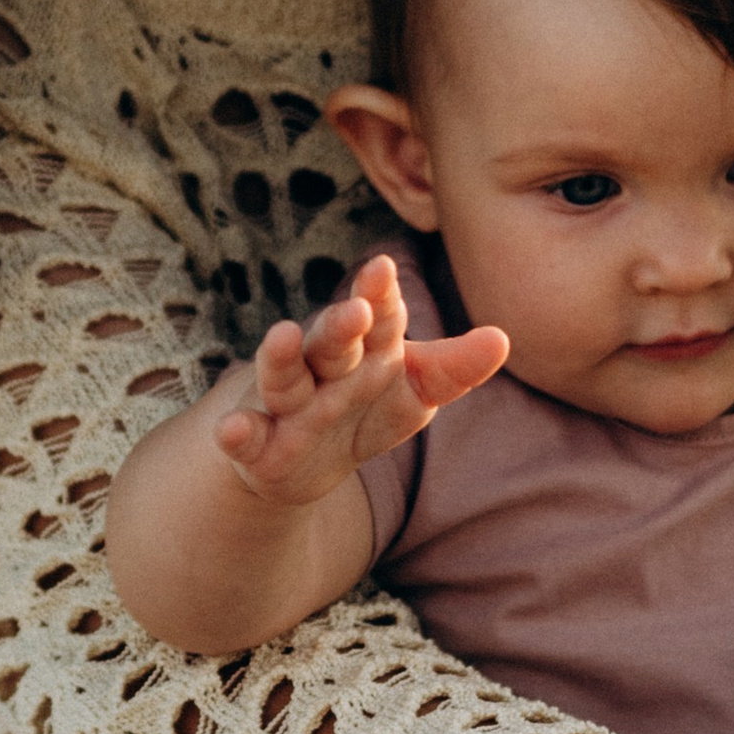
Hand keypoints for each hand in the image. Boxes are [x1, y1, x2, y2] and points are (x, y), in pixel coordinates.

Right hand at [215, 255, 507, 504]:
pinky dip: (237, 432)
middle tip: (354, 308)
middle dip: (340, 325)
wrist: (299, 465)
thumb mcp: (410, 393)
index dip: (379, 296)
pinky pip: (246, 437)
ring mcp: (286, 405)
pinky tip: (231, 428)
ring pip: (283, 378)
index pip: (377, 318)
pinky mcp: (257, 447)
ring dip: (281, 358)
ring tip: (282, 335)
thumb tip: (502, 339)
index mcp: (363, 349)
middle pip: (330, 342)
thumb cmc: (361, 409)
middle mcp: (320, 368)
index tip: (385, 269)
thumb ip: (451, 369)